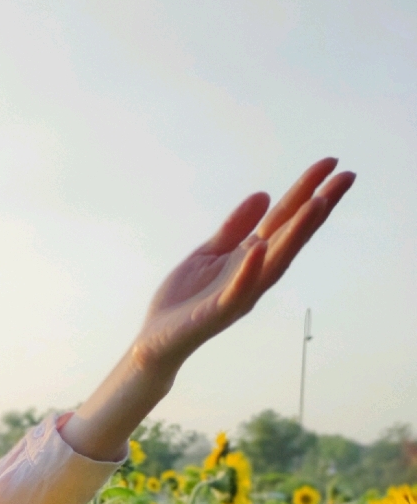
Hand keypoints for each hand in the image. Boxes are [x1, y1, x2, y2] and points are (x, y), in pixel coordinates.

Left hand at [133, 157, 355, 382]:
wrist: (157, 340)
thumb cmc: (184, 299)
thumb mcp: (209, 252)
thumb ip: (235, 227)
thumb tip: (264, 195)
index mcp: (251, 256)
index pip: (284, 219)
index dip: (307, 190)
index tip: (332, 163)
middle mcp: (254, 273)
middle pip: (292, 235)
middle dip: (319, 206)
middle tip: (347, 177)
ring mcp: (240, 293)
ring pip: (275, 261)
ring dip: (296, 233)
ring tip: (317, 203)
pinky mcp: (219, 311)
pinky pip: (238, 289)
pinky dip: (250, 270)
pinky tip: (260, 247)